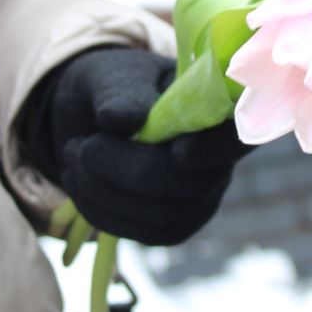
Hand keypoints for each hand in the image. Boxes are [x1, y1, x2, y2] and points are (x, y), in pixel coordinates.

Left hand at [23, 48, 252, 245]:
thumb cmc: (110, 88)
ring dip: (106, 191)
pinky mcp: (172, 226)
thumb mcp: (109, 77)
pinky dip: (100, 211)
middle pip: (191, 184)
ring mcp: (198, 198)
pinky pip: (143, 234)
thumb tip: (127, 120)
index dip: (216, 150)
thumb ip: (121, 94)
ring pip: (163, 216)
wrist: (86, 119)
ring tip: (74, 155)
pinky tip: (80, 181)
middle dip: (128, 170)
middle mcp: (217, 161)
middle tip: (84, 146)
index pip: (237, 136)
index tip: (179, 151)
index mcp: (213, 113)